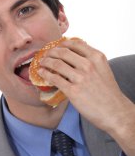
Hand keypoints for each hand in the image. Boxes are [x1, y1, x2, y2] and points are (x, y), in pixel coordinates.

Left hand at [38, 39, 134, 155]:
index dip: (62, 43)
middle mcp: (88, 64)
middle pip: (63, 52)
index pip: (75, 44)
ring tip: (41, 63)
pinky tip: (41, 73)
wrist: (114, 111)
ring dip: (45, 62)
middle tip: (45, 54)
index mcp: (96, 57)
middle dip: (51, 52)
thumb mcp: (103, 70)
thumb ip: (91, 62)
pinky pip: (54, 78)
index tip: (55, 46)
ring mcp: (80, 77)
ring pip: (56, 64)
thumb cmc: (108, 93)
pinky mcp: (72, 91)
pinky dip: (45, 74)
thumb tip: (76, 57)